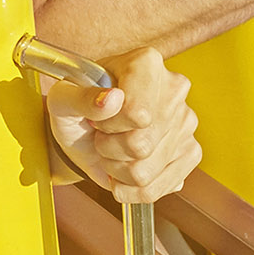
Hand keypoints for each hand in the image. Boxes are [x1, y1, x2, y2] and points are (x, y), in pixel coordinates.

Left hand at [45, 46, 199, 204]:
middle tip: (103, 134)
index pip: (137, 113)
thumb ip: (80, 97)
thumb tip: (112, 100)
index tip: (97, 116)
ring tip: (113, 151)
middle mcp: (175, 90)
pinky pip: (155, 190)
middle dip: (109, 149)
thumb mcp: (63, 99)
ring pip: (144, 172)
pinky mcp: (190, 154)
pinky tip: (124, 170)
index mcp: (147, 64)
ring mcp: (186, 123)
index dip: (108, 125)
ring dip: (117, 170)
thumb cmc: (77, 109)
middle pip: (140, 145)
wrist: (88, 133)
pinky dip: (130, 189)